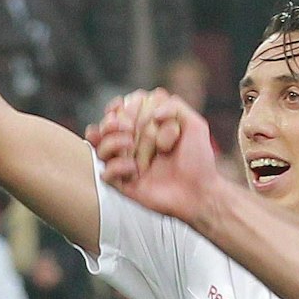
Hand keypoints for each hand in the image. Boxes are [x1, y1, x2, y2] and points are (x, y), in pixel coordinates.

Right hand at [88, 89, 223, 221]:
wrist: (198, 191)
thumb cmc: (198, 160)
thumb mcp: (194, 125)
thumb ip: (174, 106)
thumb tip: (151, 112)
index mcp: (146, 129)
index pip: (121, 110)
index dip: (122, 106)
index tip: (132, 107)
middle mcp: (132, 144)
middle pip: (105, 125)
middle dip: (112, 121)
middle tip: (129, 127)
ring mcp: (125, 163)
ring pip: (99, 147)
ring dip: (112, 141)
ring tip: (130, 144)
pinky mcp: (122, 183)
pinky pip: (106, 173)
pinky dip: (117, 167)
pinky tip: (135, 169)